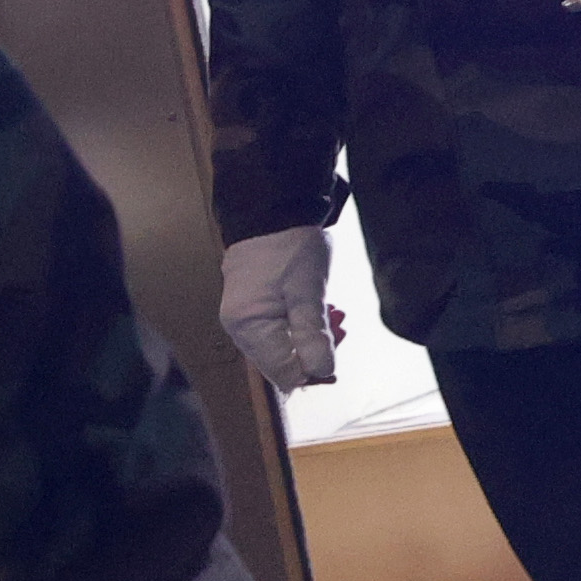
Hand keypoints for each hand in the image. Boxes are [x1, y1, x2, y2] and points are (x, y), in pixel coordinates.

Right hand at [218, 226, 340, 390]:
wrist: (271, 208)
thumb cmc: (289, 246)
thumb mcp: (309, 293)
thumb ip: (313, 335)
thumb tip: (321, 370)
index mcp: (250, 327)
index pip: (284, 373)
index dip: (314, 369)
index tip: (336, 349)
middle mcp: (239, 327)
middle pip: (281, 361)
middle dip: (314, 349)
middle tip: (340, 328)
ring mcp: (242, 316)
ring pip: (281, 344)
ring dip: (309, 335)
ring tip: (333, 313)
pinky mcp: (250, 304)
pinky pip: (275, 328)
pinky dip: (298, 323)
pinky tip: (316, 309)